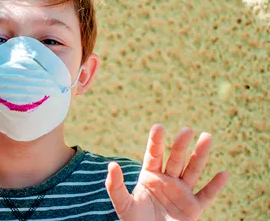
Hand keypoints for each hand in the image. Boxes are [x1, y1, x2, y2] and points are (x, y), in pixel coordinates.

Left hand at [106, 124, 228, 220]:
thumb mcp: (122, 203)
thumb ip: (115, 185)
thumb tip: (112, 165)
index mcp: (149, 176)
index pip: (154, 154)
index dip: (156, 141)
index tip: (159, 127)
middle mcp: (167, 180)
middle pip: (175, 159)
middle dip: (181, 144)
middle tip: (186, 129)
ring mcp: (181, 192)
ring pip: (193, 170)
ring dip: (200, 155)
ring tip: (207, 136)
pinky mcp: (193, 207)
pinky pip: (206, 195)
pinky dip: (215, 186)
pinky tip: (223, 174)